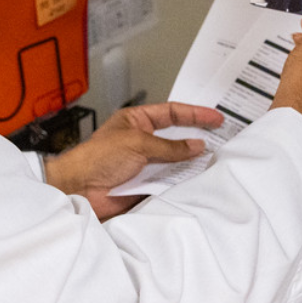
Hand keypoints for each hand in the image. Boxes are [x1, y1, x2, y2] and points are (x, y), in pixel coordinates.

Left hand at [43, 103, 222, 219]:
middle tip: (222, 138)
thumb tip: (196, 146)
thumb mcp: (138, 143)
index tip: (216, 117)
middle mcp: (142, 141)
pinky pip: (169, 182)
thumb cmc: (97, 158)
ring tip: (214, 161)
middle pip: (176, 138)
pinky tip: (196, 181)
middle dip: (197, 138)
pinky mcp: (145, 184)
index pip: (172, 113)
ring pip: (175, 161)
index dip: (195, 114)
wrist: (79, 189)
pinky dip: (182, 182)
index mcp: (137, 121)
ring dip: (191, 163)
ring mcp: (144, 164)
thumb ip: (170, 146)